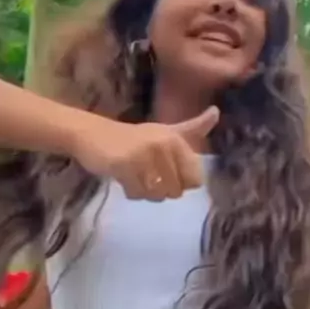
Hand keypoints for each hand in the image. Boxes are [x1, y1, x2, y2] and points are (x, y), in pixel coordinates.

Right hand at [72, 105, 219, 201]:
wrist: (93, 135)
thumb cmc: (133, 138)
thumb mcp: (166, 131)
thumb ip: (192, 128)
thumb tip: (216, 113)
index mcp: (176, 139)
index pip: (194, 180)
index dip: (180, 182)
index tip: (165, 170)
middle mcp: (162, 145)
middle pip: (176, 192)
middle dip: (161, 189)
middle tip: (146, 172)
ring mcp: (143, 156)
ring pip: (157, 196)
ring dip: (145, 192)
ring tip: (135, 174)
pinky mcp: (124, 166)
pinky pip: (137, 195)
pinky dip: (130, 192)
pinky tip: (122, 177)